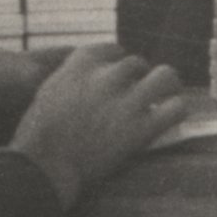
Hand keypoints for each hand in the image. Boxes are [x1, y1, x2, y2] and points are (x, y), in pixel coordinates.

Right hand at [10, 42, 196, 204]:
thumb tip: (95, 75)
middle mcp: (107, 76)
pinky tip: (170, 119)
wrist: (43, 167)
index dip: (120, 65)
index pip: (114, 50)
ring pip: (166, 76)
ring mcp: (127, 101)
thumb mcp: (49, 91)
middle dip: (139, 78)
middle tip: (139, 95)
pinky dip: (178, 111)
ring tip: (165, 98)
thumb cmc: (38, 134)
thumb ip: (74, 77)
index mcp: (82, 62)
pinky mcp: (143, 127)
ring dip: (167, 86)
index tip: (120, 79)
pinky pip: (177, 107)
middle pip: (138, 64)